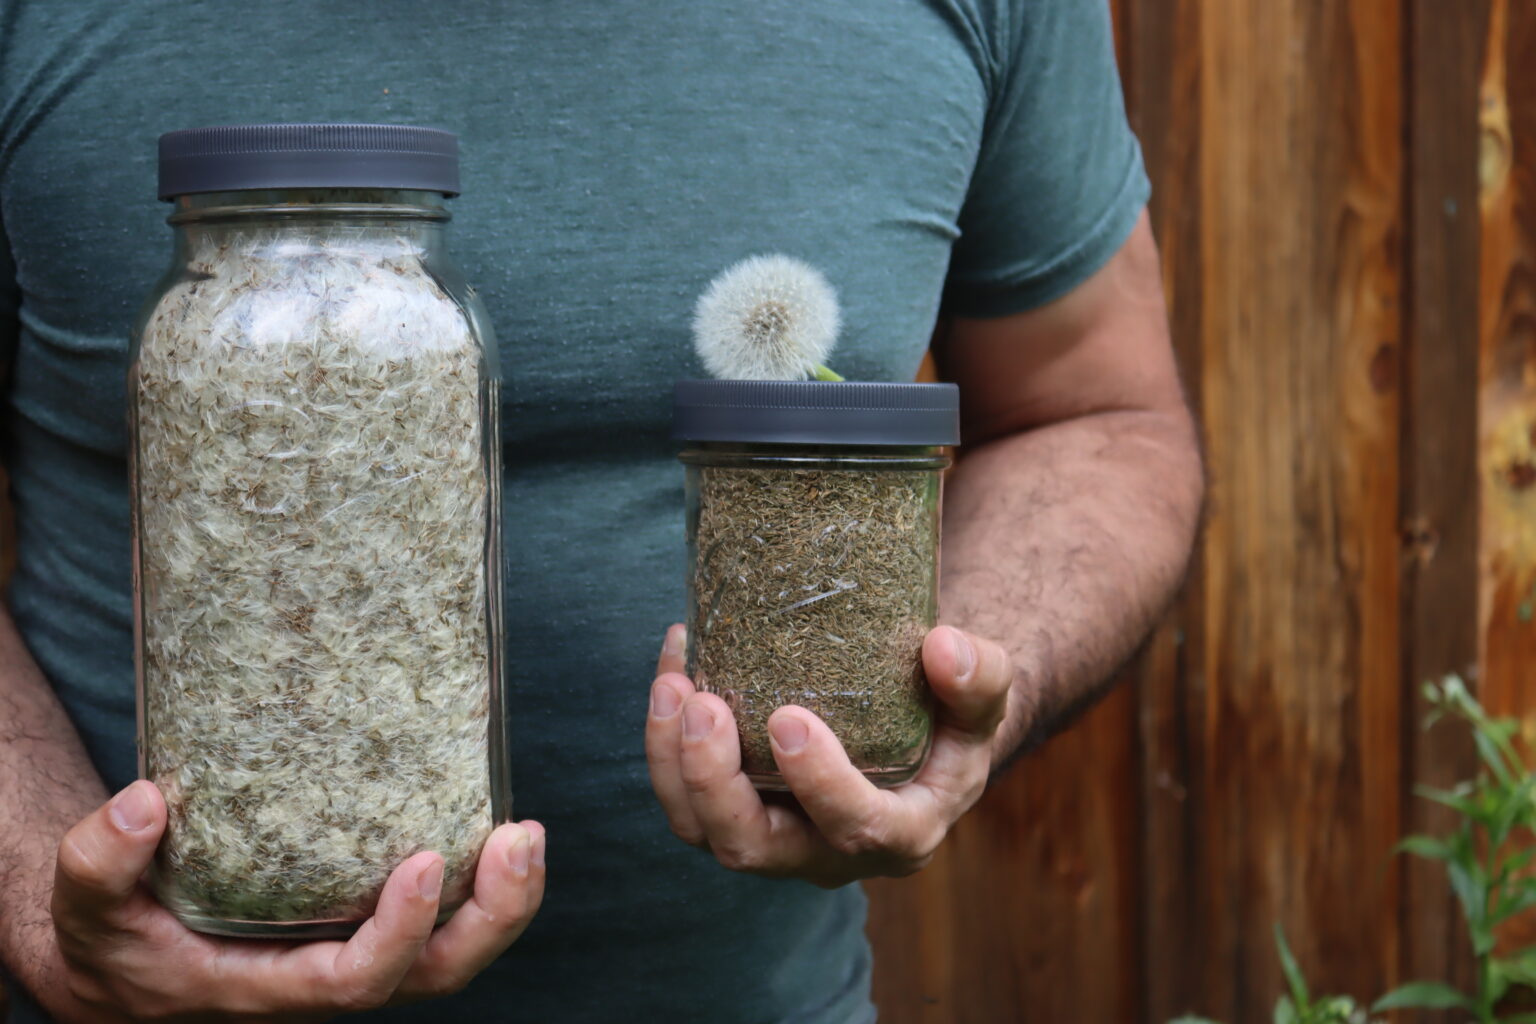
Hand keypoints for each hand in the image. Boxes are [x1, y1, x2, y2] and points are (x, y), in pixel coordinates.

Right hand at [43, 781, 544, 1020]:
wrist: (126, 962)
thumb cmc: (114, 936)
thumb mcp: (86, 904)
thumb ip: (101, 859)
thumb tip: (147, 804)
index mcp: (267, 986)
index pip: (354, 980)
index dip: (400, 932)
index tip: (426, 861)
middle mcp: (327, 979)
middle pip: (435, 975)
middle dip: (491, 917)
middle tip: (519, 840)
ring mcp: (356, 955)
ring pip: (454, 954)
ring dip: (504, 900)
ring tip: (527, 833)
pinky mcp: (368, 925)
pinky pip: (444, 921)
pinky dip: (481, 884)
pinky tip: (497, 826)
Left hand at [646, 623, 1012, 887]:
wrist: (919, 734)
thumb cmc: (951, 718)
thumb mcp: (983, 700)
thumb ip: (980, 676)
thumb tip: (942, 647)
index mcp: (901, 834)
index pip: (860, 828)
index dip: (820, 784)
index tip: (788, 717)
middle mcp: (829, 854)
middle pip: (754, 847)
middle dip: (715, 781)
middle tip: (702, 703)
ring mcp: (776, 840)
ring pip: (703, 830)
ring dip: (673, 763)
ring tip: (672, 684)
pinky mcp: (737, 814)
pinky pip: (685, 797)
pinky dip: (665, 741)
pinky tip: (674, 668)